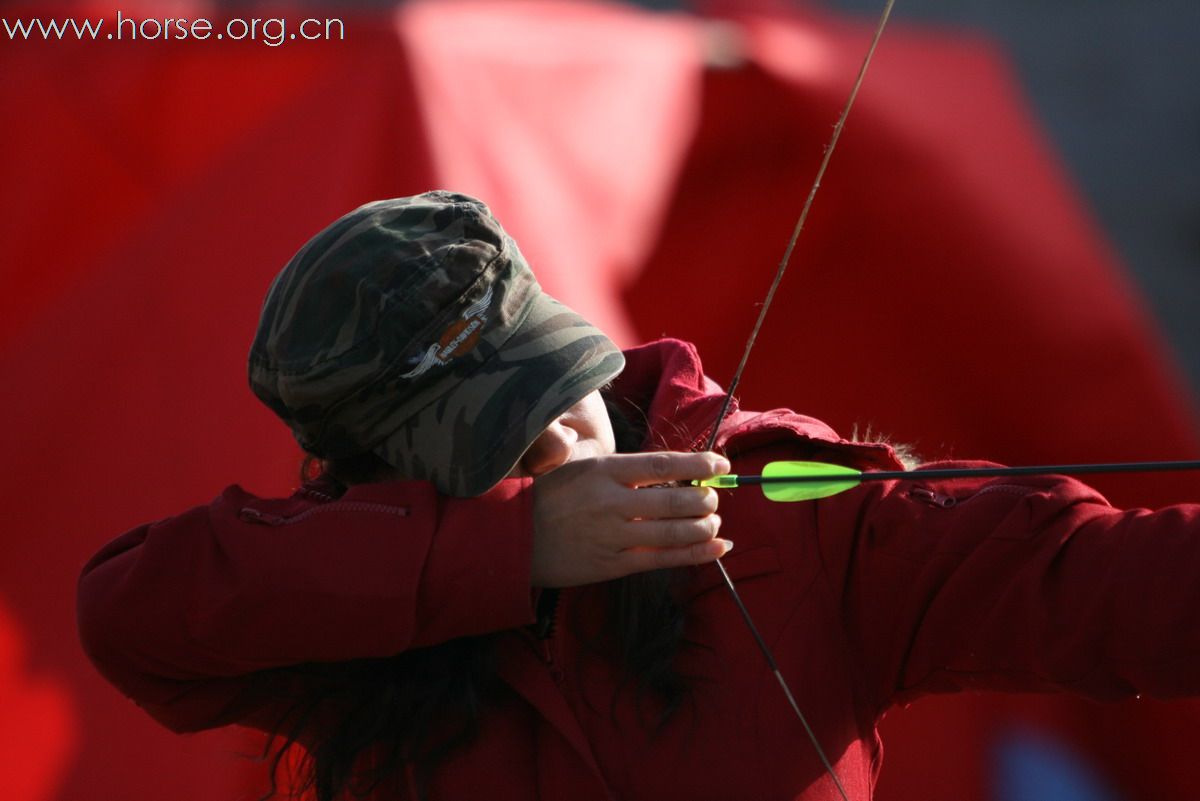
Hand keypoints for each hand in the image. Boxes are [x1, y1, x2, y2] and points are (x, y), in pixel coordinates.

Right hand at [530, 451, 731, 587]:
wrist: (511, 538)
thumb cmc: (546, 497)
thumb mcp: (577, 467)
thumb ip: (618, 468)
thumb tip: (666, 468)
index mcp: (604, 471)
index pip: (662, 463)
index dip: (697, 464)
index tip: (719, 464)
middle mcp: (612, 502)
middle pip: (674, 499)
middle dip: (704, 499)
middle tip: (713, 498)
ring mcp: (614, 535)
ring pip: (674, 531)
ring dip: (704, 527)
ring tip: (715, 523)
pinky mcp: (614, 565)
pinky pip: (663, 559)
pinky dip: (696, 554)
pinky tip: (718, 547)